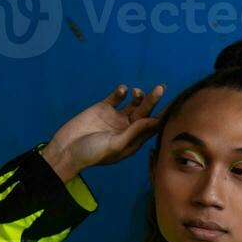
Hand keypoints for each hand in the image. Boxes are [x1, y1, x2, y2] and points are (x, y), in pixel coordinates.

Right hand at [42, 84, 169, 178]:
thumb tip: (152, 120)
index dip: (164, 116)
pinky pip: (116, 97)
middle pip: (145, 112)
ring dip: (138, 96)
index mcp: (133, 140)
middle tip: (161, 88)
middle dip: (154, 100)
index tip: (175, 105)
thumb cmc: (92, 154)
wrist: (66, 150)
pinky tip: (122, 90)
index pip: (153, 127)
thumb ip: (134, 132)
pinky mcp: (102, 108)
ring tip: (137, 92)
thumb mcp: (115, 145)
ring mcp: (115, 117)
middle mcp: (127, 128)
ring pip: (133, 103)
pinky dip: (121, 92)